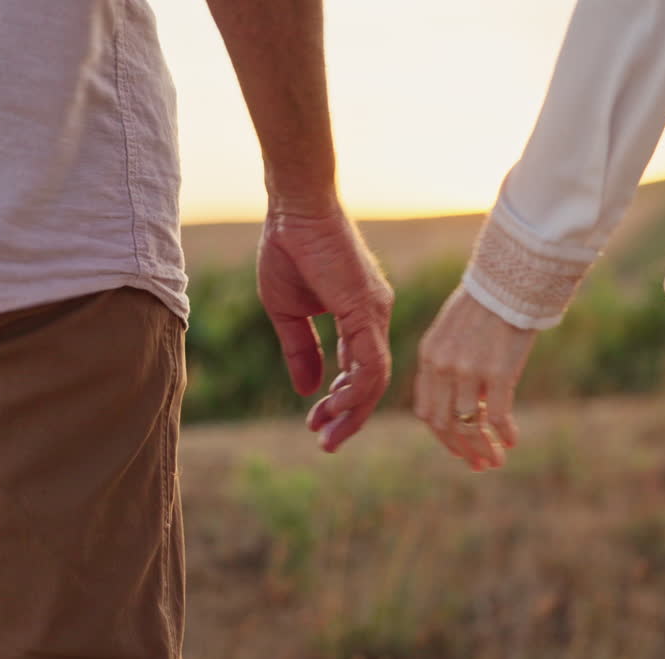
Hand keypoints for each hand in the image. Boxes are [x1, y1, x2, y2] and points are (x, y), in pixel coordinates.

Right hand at [257, 203, 393, 451]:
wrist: (294, 209)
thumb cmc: (291, 250)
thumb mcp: (289, 312)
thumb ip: (302, 350)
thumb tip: (306, 390)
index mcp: (360, 318)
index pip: (359, 372)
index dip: (341, 403)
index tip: (318, 424)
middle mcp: (375, 318)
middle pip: (372, 382)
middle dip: (350, 418)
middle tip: (327, 444)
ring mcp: (375, 314)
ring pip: (375, 378)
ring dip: (353, 411)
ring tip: (327, 434)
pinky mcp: (367, 309)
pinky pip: (370, 361)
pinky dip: (356, 389)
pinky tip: (336, 406)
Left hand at [415, 288, 536, 470]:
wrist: (510, 281)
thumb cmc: (487, 303)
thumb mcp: (453, 332)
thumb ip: (449, 364)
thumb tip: (466, 401)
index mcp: (429, 356)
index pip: (427, 410)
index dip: (443, 436)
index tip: (459, 448)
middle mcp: (443, 367)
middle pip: (444, 424)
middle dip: (461, 449)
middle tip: (479, 464)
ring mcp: (469, 371)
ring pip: (468, 425)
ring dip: (483, 448)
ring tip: (497, 460)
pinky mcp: (498, 372)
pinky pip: (497, 416)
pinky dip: (504, 433)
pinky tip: (513, 440)